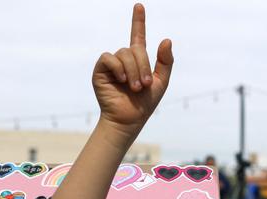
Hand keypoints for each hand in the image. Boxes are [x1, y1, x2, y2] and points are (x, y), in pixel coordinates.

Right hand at [92, 3, 173, 138]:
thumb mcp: (161, 82)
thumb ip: (165, 61)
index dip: (138, 21)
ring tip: (135, 87)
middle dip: (143, 65)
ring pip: (123, 53)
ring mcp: (111, 64)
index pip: (137, 36)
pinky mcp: (100, 71)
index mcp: (138, 61)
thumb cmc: (144, 104)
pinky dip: (118, 68)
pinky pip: (109, 58)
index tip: (139, 6)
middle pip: (134, 49)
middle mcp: (123, 60)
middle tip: (144, 85)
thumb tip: (166, 39)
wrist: (128, 120)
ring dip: (133, 71)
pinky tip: (122, 80)